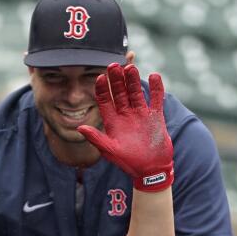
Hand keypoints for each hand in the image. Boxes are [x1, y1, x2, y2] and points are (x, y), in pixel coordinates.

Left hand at [76, 64, 173, 191]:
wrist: (151, 170)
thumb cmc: (128, 163)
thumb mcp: (110, 150)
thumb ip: (96, 138)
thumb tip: (80, 128)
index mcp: (113, 121)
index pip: (105, 101)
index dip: (103, 89)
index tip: (100, 77)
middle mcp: (126, 115)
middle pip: (120, 92)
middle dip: (117, 79)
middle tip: (114, 65)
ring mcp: (141, 114)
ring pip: (136, 92)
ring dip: (133, 80)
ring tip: (131, 67)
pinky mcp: (155, 116)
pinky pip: (156, 98)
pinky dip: (156, 88)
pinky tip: (154, 76)